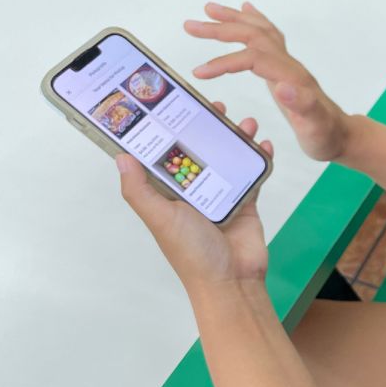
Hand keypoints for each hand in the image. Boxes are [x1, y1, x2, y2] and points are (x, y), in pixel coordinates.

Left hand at [117, 106, 273, 294]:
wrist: (232, 280)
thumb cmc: (192, 252)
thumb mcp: (160, 218)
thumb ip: (140, 190)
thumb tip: (121, 157)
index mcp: (170, 194)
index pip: (166, 155)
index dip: (168, 131)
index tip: (174, 107)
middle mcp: (195, 191)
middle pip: (200, 150)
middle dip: (207, 127)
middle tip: (215, 106)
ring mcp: (222, 194)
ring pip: (228, 157)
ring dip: (237, 137)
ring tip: (245, 121)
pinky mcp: (246, 201)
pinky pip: (253, 173)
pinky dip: (260, 157)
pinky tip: (264, 143)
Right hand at [185, 2, 349, 162]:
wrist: (343, 135)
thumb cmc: (326, 136)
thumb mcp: (315, 127)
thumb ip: (303, 106)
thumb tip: (282, 87)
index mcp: (291, 77)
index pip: (254, 58)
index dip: (226, 62)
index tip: (200, 72)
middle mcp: (289, 65)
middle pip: (254, 36)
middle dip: (221, 29)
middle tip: (191, 26)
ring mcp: (288, 65)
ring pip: (260, 32)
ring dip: (234, 19)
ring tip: (209, 10)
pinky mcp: (286, 68)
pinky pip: (269, 36)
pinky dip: (254, 21)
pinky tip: (246, 11)